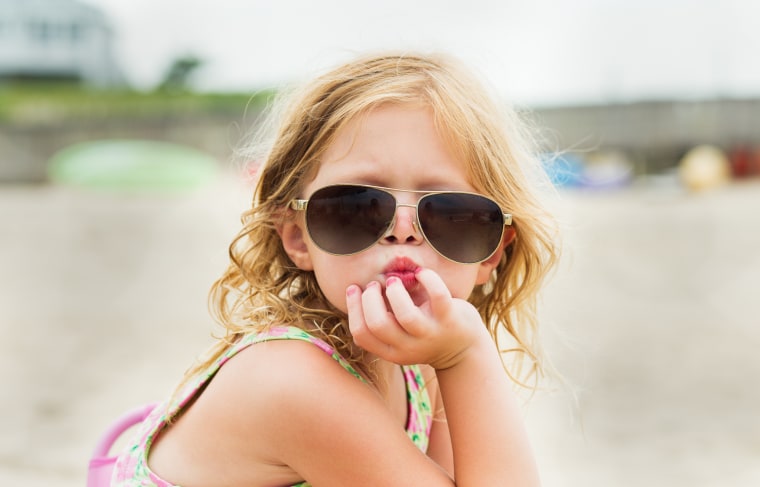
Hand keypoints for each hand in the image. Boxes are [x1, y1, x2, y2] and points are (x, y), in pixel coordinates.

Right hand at [345, 268, 488, 368]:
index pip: (361, 334)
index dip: (353, 308)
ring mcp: (430, 334)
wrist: (462, 349)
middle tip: (374, 285)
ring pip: (405, 314)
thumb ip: (382, 322)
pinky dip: (427, 278)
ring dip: (395, 291)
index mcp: (392, 351)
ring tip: (394, 281)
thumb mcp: (399, 337)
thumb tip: (359, 291)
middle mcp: (409, 347)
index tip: (355, 288)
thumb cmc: (423, 335)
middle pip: (378, 324)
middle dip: (370, 298)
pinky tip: (421, 273)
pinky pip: (438, 295)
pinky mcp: (450, 319)